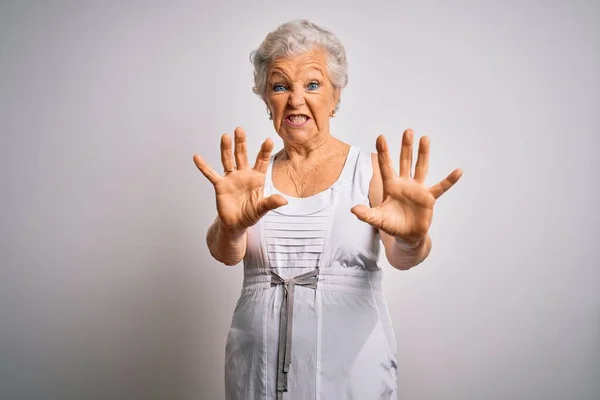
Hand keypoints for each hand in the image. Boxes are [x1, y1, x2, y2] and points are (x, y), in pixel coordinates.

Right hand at [193, 127, 287, 229]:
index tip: (268, 140)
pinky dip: (204, 166)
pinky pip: (211, 174)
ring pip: (228, 160)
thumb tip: (284, 200)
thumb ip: (271, 203)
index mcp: (256, 178)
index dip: (264, 151)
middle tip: (239, 129)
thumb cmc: (250, 214)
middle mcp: (243, 174)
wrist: (236, 224)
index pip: (261, 161)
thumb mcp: (262, 209)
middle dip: (241, 143)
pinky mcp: (220, 185)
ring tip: (225, 136)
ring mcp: (231, 178)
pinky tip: (197, 157)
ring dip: (226, 149)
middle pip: (242, 155)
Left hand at [351, 129, 461, 244]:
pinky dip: (449, 180)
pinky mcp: (429, 198)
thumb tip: (353, 210)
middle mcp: (404, 184)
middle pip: (404, 161)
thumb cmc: (392, 225)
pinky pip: (441, 187)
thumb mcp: (378, 220)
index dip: (383, 152)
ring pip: (421, 167)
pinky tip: (458, 171)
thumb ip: (366, 214)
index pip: (385, 166)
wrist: (407, 236)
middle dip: (406, 147)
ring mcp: (417, 189)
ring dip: (423, 154)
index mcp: (390, 187)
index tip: (381, 137)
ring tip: (425, 138)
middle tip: (408, 131)